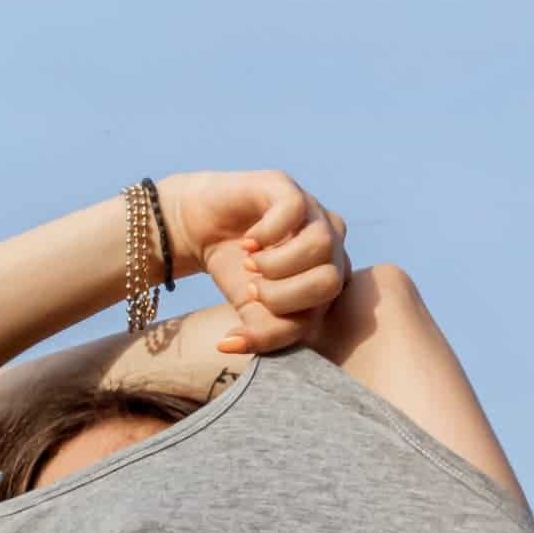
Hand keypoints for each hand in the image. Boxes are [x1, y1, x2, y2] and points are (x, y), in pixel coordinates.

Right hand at [157, 170, 349, 352]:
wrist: (202, 227)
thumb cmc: (235, 271)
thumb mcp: (249, 311)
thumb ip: (260, 333)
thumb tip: (234, 344)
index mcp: (327, 280)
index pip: (321, 313)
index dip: (279, 322)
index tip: (244, 312)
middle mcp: (331, 246)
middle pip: (331, 280)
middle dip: (284, 295)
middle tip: (251, 288)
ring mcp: (314, 213)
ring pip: (320, 245)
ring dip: (276, 264)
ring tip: (249, 263)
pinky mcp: (289, 187)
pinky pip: (295, 210)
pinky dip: (266, 233)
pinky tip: (247, 241)